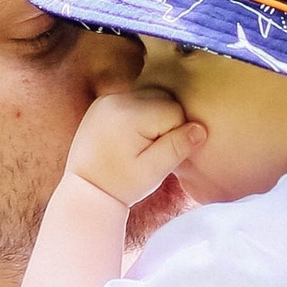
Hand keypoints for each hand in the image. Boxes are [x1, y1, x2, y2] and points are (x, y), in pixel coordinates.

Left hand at [64, 86, 200, 210]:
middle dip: (165, 123)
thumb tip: (200, 129)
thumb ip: (177, 147)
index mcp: (131, 115)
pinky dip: (139, 114)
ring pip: (151, 97)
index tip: (159, 155)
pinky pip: (134, 100)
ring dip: (153, 117)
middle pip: (164, 100)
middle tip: (149, 150)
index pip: (175, 113)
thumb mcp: (153, 172)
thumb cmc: (122, 185)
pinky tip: (130, 136)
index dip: (175, 135)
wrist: (86, 189)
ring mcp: (108, 98)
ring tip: (140, 143)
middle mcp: (117, 99)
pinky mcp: (103, 102)